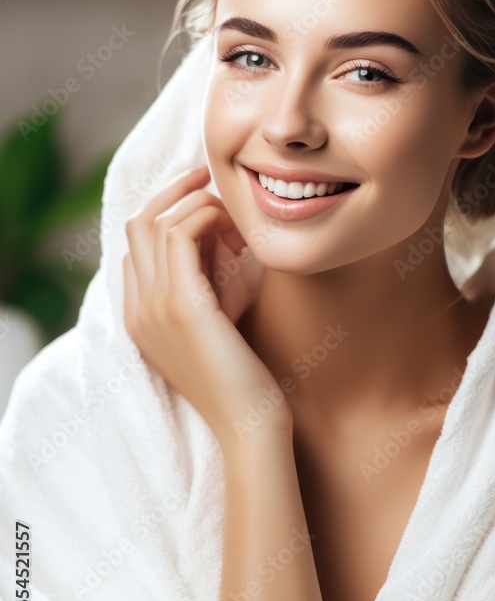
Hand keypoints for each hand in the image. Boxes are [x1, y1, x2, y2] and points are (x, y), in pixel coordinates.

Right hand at [122, 164, 291, 449]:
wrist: (251, 423)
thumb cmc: (245, 376)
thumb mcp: (216, 322)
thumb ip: (205, 283)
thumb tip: (219, 236)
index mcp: (140, 316)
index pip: (137, 245)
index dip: (170, 214)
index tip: (208, 202)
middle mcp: (136, 309)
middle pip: (137, 224)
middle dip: (174, 192)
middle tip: (210, 177)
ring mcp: (152, 307)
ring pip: (156, 222)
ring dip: (197, 205)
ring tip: (234, 220)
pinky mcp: (180, 305)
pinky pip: (180, 234)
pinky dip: (207, 218)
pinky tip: (237, 235)